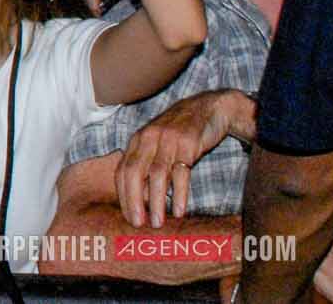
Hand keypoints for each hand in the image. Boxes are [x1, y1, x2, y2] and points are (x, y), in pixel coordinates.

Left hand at [116, 88, 236, 227]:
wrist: (209, 108)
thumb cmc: (181, 132)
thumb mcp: (159, 145)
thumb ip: (148, 167)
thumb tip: (141, 198)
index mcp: (137, 140)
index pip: (123, 170)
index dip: (124, 195)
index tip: (128, 216)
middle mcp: (148, 139)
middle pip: (135, 172)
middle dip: (134, 200)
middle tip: (138, 223)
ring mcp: (168, 140)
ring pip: (157, 175)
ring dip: (156, 202)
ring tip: (158, 223)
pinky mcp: (188, 144)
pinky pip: (181, 172)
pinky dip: (179, 193)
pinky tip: (179, 210)